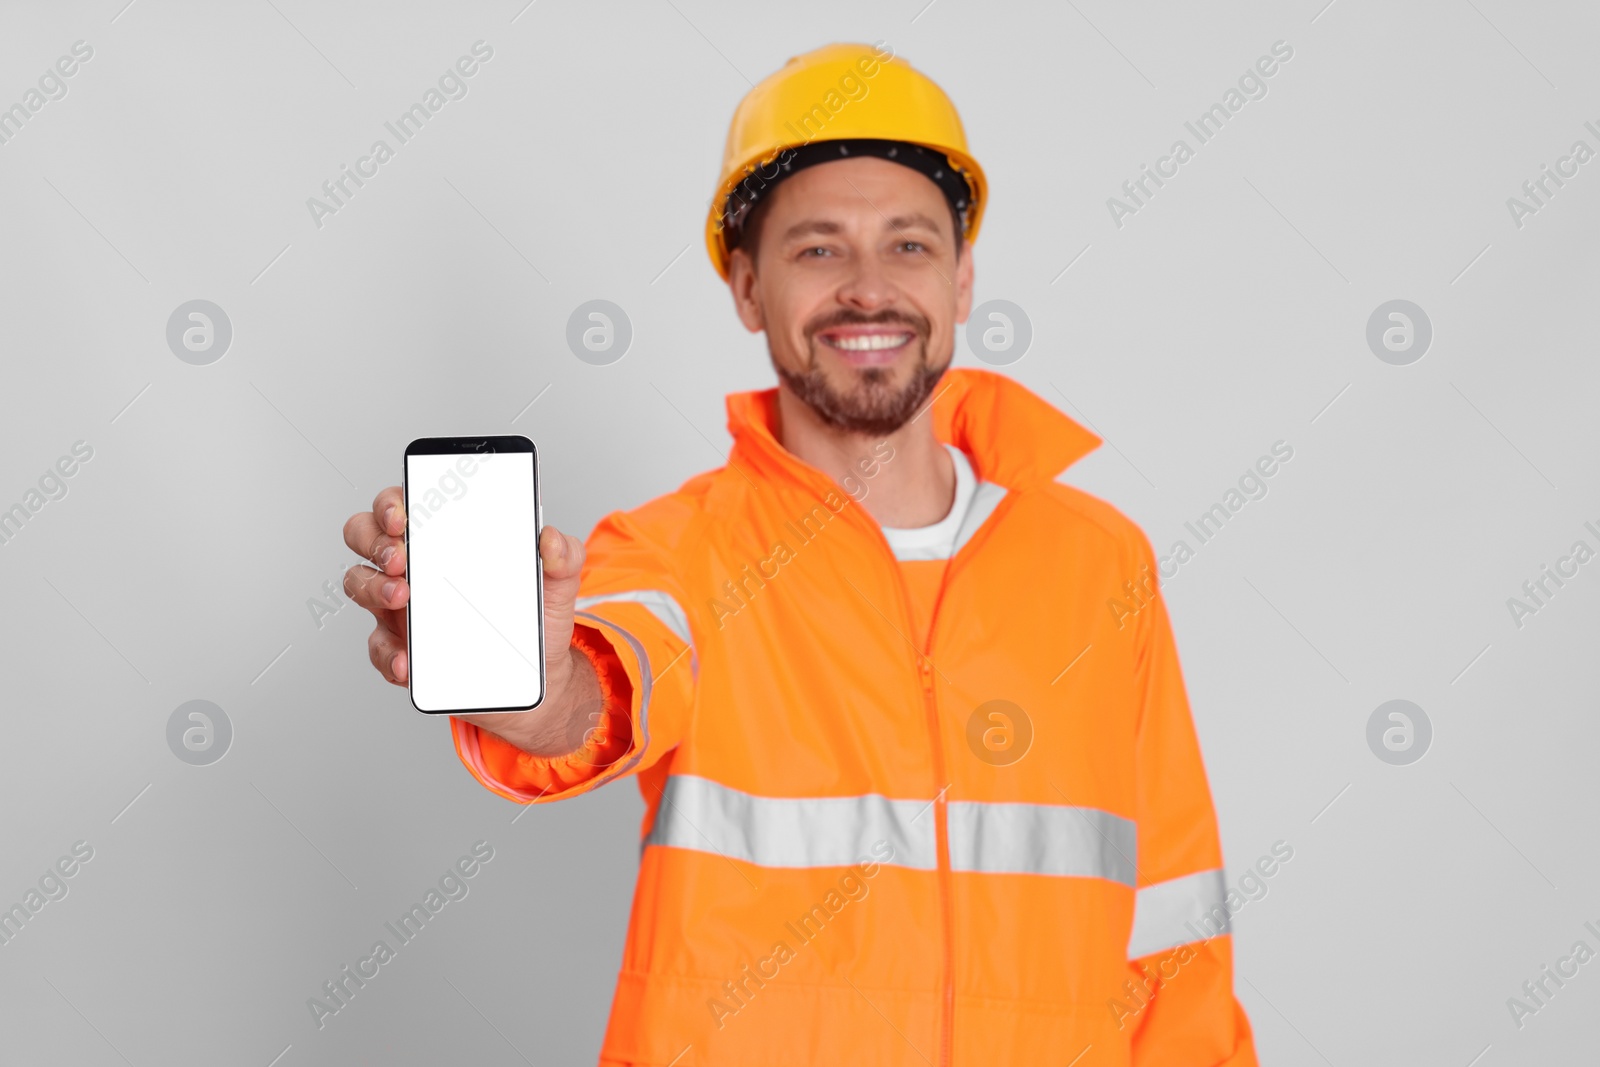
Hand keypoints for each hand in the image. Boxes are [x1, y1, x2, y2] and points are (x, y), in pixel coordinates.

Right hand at [342, 487, 600, 753]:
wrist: (534, 676)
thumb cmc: (533, 617)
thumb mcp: (556, 583)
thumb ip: (563, 556)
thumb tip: (551, 538)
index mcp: (443, 538)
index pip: (403, 504)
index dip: (392, 502)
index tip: (404, 515)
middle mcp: (413, 566)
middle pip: (365, 535)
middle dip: (374, 539)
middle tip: (401, 557)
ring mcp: (400, 607)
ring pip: (359, 583)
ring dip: (373, 587)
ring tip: (403, 598)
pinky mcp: (401, 648)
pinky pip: (378, 647)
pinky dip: (388, 654)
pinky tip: (408, 661)